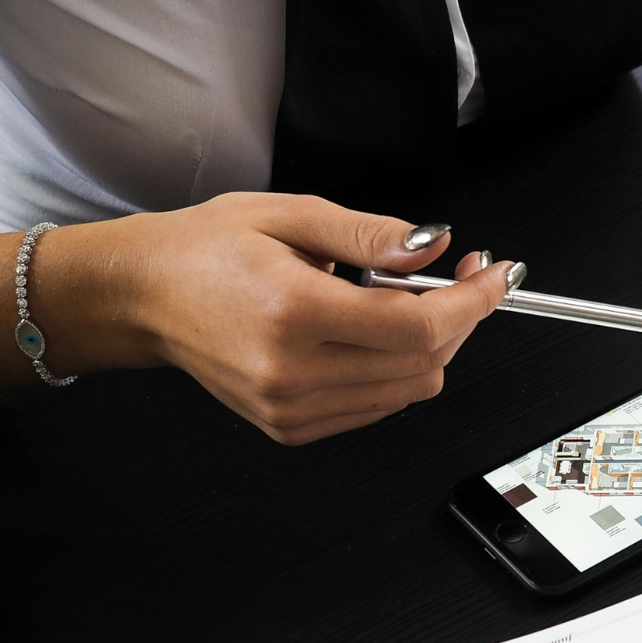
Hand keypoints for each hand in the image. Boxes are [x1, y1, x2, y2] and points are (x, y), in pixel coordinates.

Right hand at [41, 193, 519, 444]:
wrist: (144, 297)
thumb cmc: (206, 250)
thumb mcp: (291, 215)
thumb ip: (372, 235)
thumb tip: (435, 247)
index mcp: (293, 312)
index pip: (419, 327)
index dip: (473, 301)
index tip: (497, 274)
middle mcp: (293, 371)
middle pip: (425, 362)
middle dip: (460, 317)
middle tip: (462, 275)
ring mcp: (292, 408)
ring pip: (410, 390)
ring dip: (430, 345)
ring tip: (401, 299)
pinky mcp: (291, 427)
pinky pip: (378, 405)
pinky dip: (396, 370)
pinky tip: (371, 332)